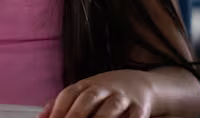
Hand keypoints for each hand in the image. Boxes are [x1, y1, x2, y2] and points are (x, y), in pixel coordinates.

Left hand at [40, 70, 155, 117]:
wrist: (141, 84)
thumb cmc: (105, 93)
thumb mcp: (82, 93)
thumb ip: (60, 105)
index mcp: (86, 85)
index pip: (69, 94)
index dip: (58, 109)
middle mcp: (104, 89)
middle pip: (88, 99)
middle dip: (76, 115)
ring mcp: (122, 98)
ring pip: (111, 107)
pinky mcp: (140, 108)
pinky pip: (134, 116)